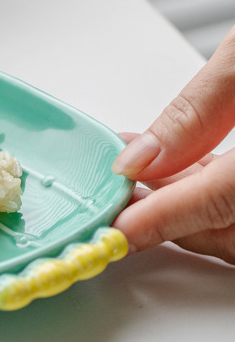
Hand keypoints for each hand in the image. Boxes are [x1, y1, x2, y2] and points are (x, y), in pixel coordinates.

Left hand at [112, 28, 234, 264]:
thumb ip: (196, 111)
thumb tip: (141, 158)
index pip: (222, 201)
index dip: (163, 218)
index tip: (118, 230)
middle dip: (171, 214)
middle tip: (120, 187)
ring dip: (191, 207)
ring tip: (144, 172)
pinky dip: (220, 198)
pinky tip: (185, 171)